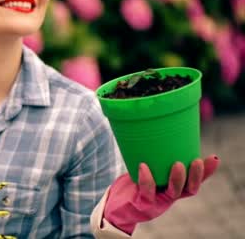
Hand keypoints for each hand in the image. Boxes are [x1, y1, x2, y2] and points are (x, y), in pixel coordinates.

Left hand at [104, 155, 219, 233]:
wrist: (115, 204)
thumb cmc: (132, 183)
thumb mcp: (144, 167)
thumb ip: (152, 154)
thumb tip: (153, 126)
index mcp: (173, 186)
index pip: (194, 180)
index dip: (206, 172)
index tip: (214, 158)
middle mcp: (169, 195)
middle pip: (189, 189)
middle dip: (196, 176)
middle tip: (196, 160)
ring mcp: (157, 201)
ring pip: (173, 193)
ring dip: (178, 179)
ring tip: (178, 164)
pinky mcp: (142, 204)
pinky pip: (147, 192)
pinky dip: (146, 179)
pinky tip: (143, 166)